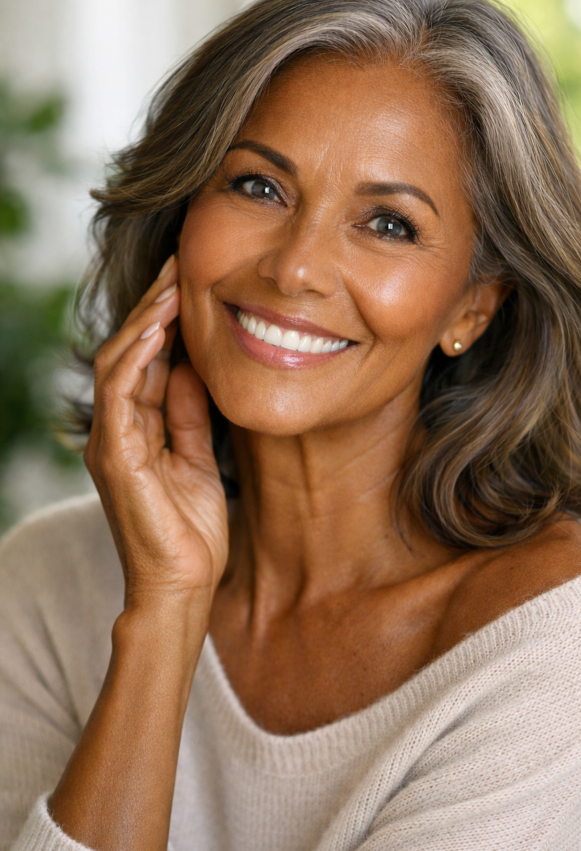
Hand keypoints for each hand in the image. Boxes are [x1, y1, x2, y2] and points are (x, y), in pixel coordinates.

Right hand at [85, 255, 227, 630]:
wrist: (184, 586)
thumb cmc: (192, 530)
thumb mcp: (198, 457)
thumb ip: (189, 414)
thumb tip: (191, 368)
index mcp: (137, 429)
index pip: (145, 361)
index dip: (164, 320)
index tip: (189, 282)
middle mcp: (118, 430)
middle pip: (127, 352)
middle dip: (153, 307)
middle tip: (178, 264)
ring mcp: (112, 443)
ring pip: (117, 364)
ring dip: (145, 321)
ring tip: (170, 285)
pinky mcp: (115, 458)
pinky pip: (119, 396)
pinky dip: (135, 360)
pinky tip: (157, 331)